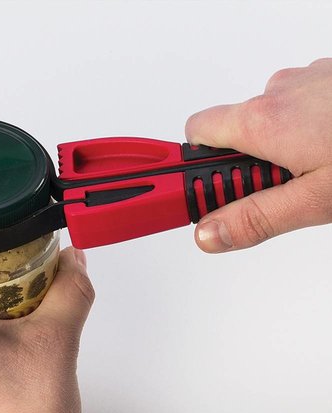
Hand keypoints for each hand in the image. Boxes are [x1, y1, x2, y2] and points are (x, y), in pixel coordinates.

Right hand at [185, 57, 331, 251]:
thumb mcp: (317, 200)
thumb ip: (255, 218)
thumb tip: (209, 233)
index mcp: (263, 121)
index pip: (194, 134)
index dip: (194, 167)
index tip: (201, 194)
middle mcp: (278, 92)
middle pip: (232, 132)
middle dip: (245, 165)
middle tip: (276, 192)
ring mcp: (307, 81)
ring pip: (268, 121)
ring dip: (277, 148)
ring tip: (314, 172)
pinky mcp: (329, 80)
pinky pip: (297, 107)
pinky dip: (303, 128)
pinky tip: (331, 147)